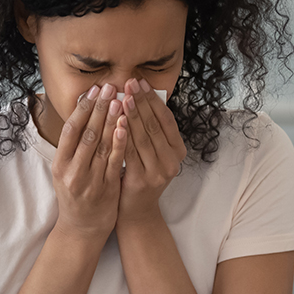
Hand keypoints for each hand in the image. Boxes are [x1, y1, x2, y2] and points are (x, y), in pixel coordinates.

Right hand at [52, 83, 128, 240]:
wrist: (82, 229)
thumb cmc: (75, 195)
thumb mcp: (65, 171)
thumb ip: (74, 147)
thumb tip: (85, 112)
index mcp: (59, 164)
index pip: (70, 130)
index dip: (82, 108)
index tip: (92, 91)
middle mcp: (72, 171)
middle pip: (86, 133)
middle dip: (98, 108)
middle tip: (108, 88)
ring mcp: (89, 180)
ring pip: (101, 145)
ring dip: (111, 120)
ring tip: (119, 100)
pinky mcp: (106, 188)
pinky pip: (114, 161)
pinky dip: (119, 142)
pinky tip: (124, 126)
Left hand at [118, 78, 186, 224]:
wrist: (136, 212)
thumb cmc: (141, 177)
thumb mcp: (152, 154)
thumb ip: (150, 131)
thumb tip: (139, 97)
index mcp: (178, 151)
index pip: (166, 119)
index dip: (153, 99)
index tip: (141, 82)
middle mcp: (172, 161)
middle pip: (154, 125)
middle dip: (141, 102)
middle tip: (129, 82)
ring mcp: (159, 172)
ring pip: (142, 137)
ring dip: (131, 114)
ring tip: (121, 96)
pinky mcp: (142, 180)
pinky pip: (130, 152)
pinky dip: (122, 136)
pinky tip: (115, 121)